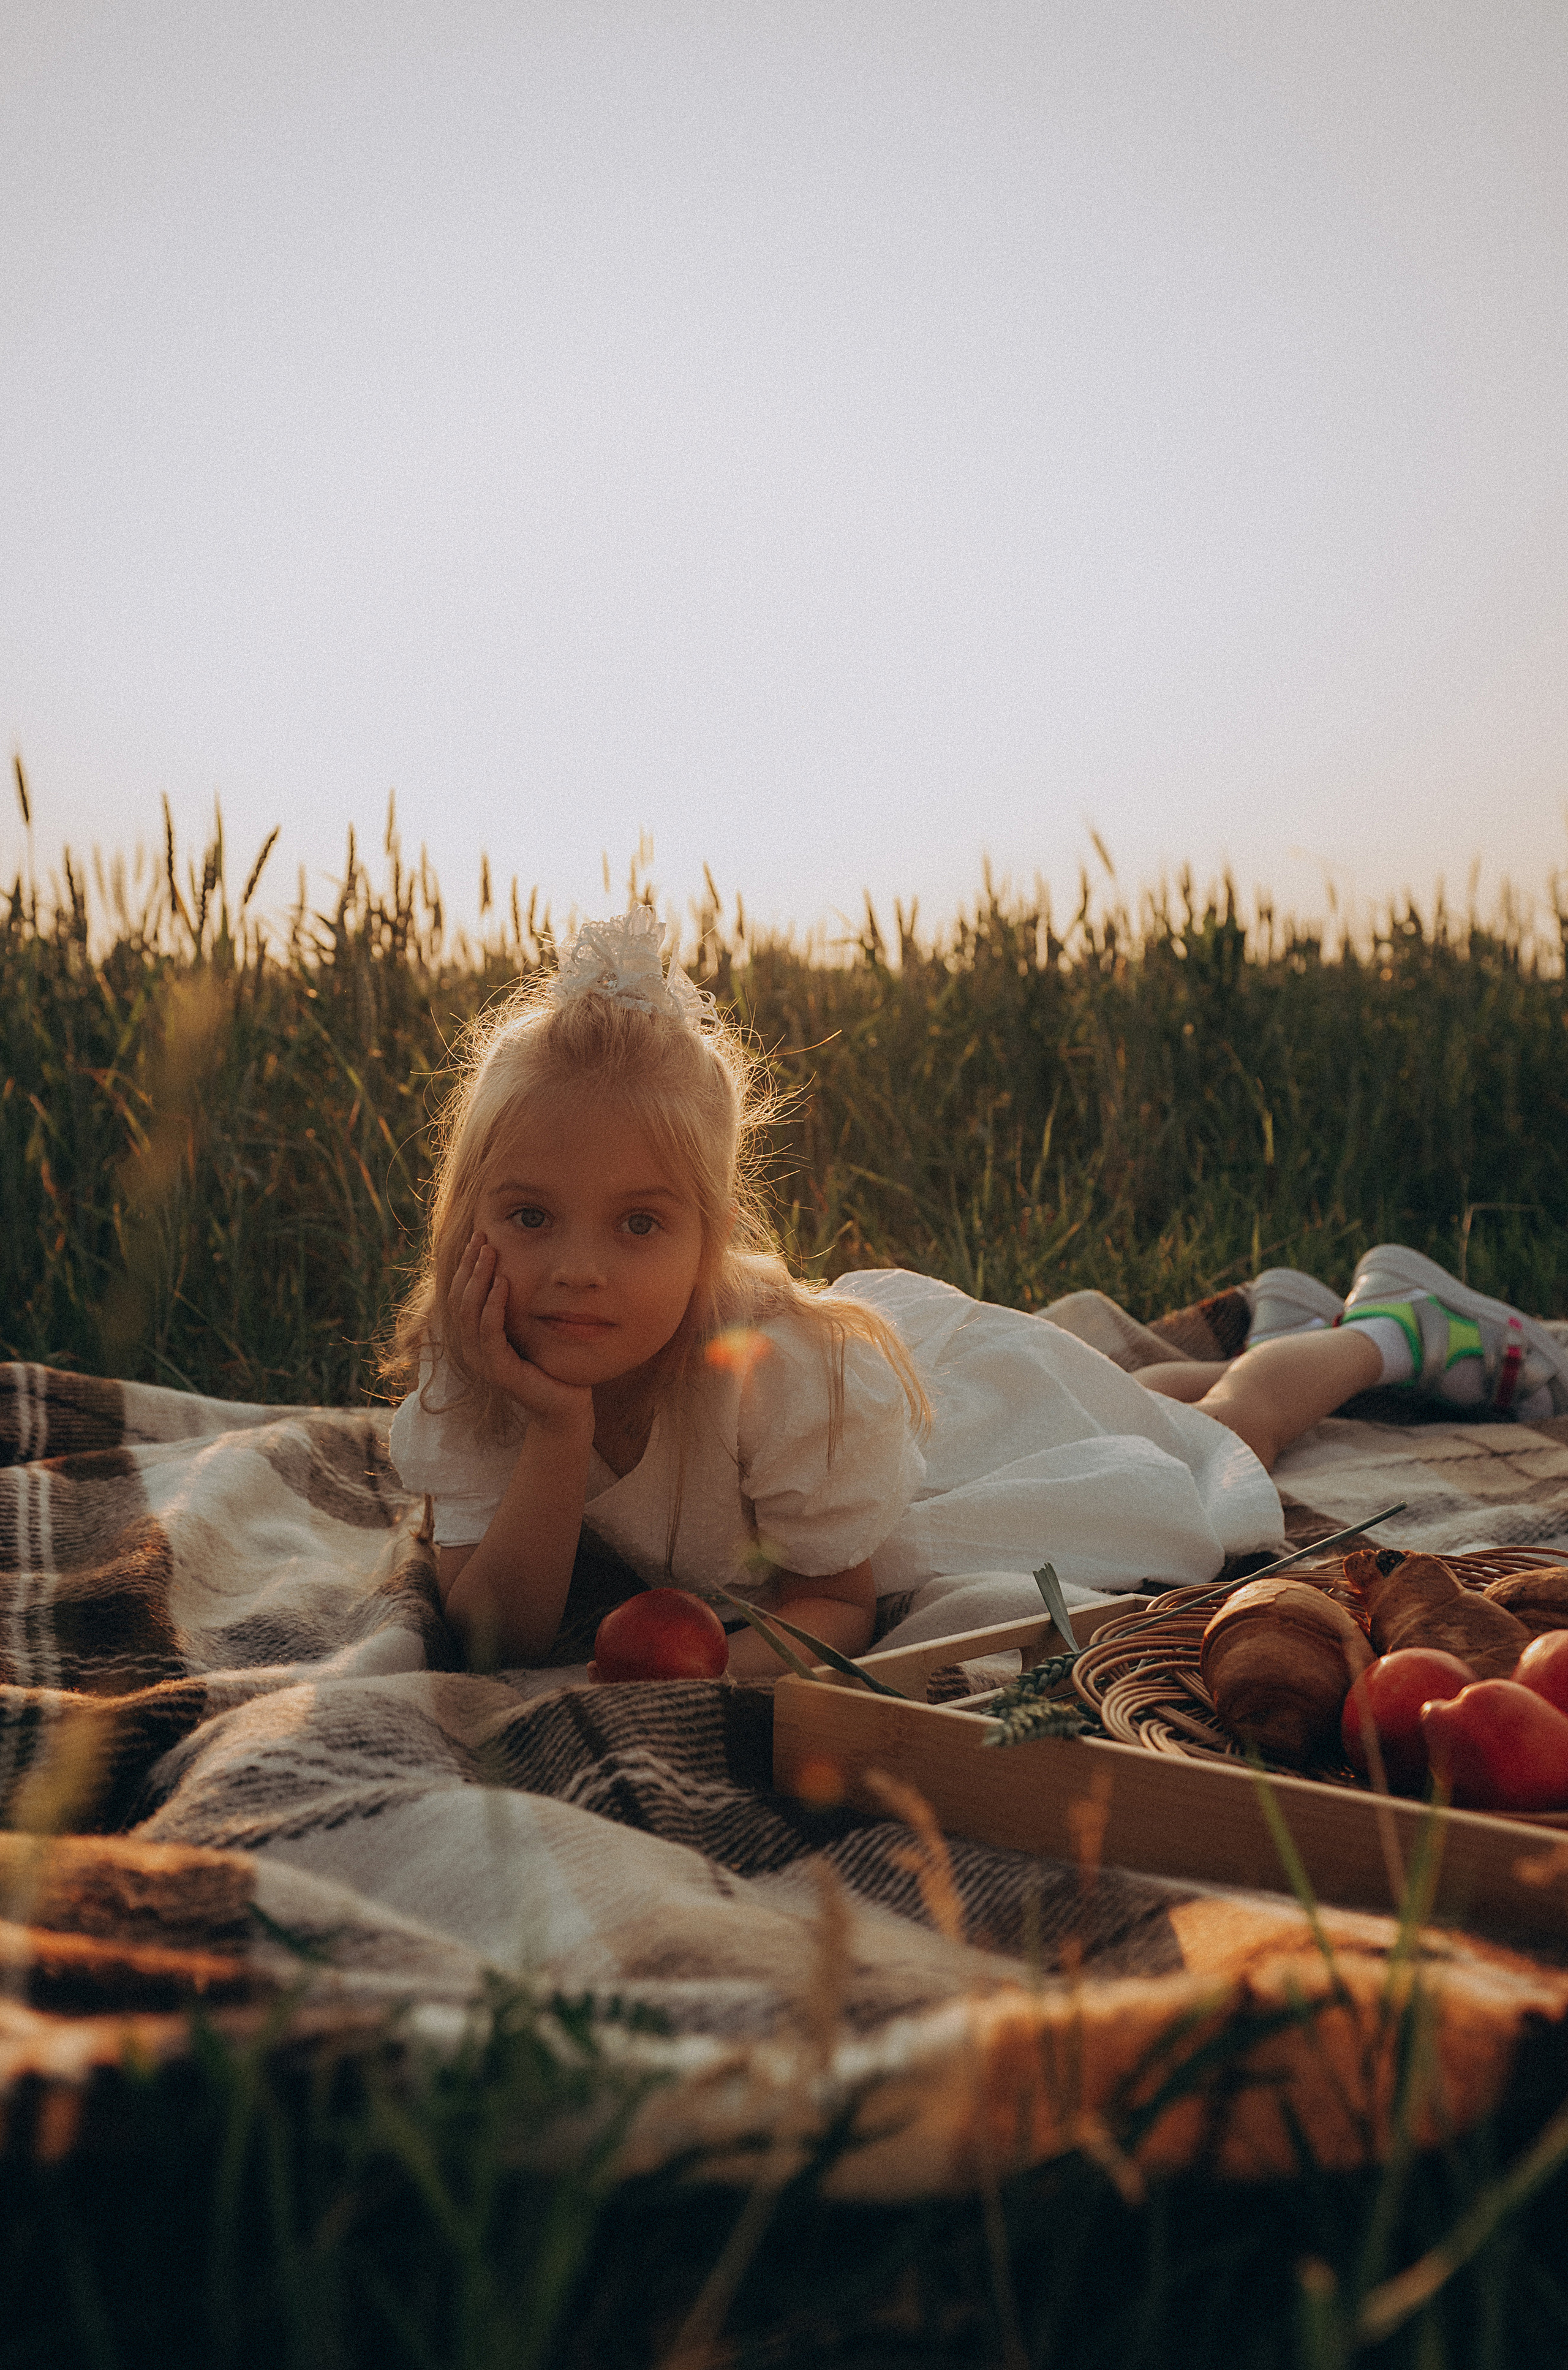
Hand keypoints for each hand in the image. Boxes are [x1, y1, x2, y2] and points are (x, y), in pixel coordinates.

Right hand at [449, 1235, 593, 1435]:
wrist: (565, 1407)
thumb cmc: (550, 1365)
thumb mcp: (529, 1328)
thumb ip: (517, 1305)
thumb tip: (518, 1265)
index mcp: (477, 1337)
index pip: (461, 1295)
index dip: (467, 1265)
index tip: (479, 1236)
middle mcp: (473, 1349)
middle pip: (459, 1299)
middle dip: (469, 1265)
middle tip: (481, 1237)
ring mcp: (484, 1361)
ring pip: (469, 1313)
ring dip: (479, 1279)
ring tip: (491, 1253)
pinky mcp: (499, 1371)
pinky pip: (489, 1333)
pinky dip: (493, 1306)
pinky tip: (503, 1284)